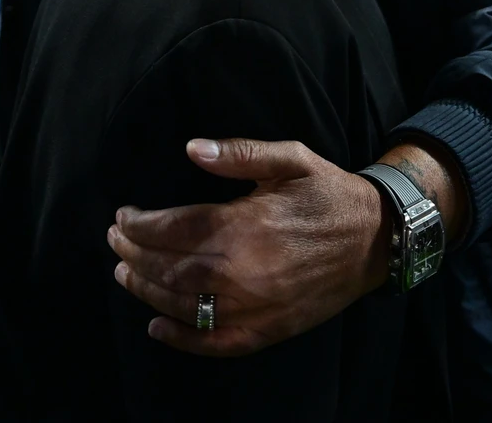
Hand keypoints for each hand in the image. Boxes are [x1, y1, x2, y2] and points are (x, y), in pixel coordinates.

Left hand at [107, 139, 389, 356]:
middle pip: (172, 268)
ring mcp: (258, 305)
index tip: (121, 217)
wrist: (377, 239)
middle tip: (114, 242)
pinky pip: (217, 342)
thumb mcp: (290, 158)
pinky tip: (157, 327)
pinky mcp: (269, 329)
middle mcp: (247, 270)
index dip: (139, 225)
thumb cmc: (328, 194)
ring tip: (124, 274)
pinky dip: (182, 339)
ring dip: (147, 291)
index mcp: (248, 224)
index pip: (174, 229)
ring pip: (186, 306)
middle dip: (134, 255)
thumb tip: (191, 149)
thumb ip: (238, 153)